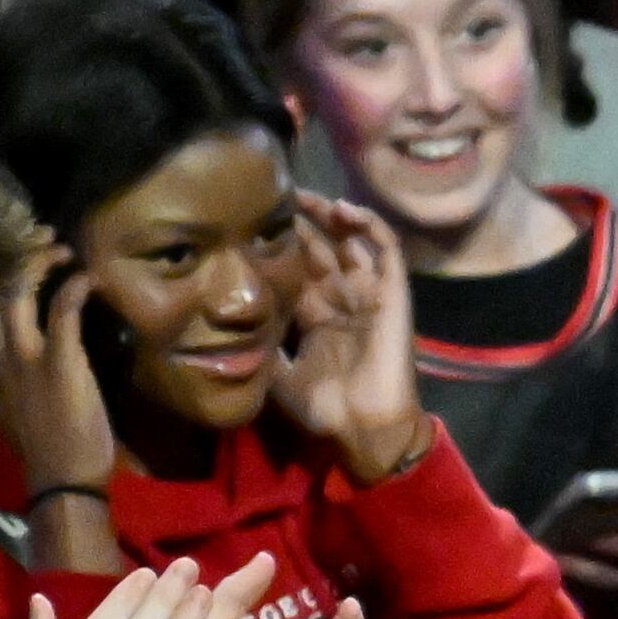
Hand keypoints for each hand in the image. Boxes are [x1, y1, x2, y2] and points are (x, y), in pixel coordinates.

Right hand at [0, 239, 116, 495]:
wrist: (62, 481)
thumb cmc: (54, 450)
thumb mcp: (30, 405)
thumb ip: (28, 376)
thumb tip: (40, 357)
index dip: (5, 278)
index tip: (26, 259)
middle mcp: (5, 356)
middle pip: (0, 293)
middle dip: (18, 259)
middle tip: (43, 238)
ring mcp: (30, 359)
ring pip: (21, 296)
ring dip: (40, 265)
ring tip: (61, 247)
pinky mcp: (60, 364)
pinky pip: (62, 314)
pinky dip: (73, 290)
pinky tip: (87, 276)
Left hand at [275, 193, 427, 485]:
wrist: (364, 427)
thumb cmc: (324, 409)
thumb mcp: (276, 373)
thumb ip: (259, 346)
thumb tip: (225, 327)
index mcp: (316, 316)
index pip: (296, 266)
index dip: (279, 241)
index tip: (254, 217)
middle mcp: (342, 299)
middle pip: (321, 246)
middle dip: (300, 220)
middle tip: (276, 191)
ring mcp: (369, 294)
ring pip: (351, 240)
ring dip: (331, 215)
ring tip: (305, 194)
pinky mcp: (393, 294)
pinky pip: (386, 250)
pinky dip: (369, 225)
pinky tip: (343, 209)